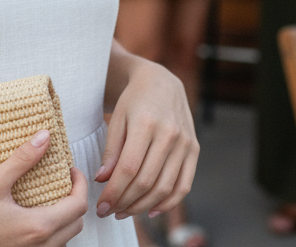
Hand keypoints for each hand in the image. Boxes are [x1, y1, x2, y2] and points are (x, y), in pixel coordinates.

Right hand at [0, 130, 87, 246]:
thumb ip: (22, 159)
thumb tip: (44, 137)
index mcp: (38, 226)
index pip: (78, 205)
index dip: (80, 184)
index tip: (71, 170)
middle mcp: (40, 246)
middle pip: (76, 224)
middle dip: (75, 200)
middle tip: (63, 181)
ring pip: (64, 239)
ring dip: (64, 218)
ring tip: (50, 198)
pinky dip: (51, 232)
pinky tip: (33, 218)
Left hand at [95, 61, 198, 220]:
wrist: (161, 83)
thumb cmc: (134, 101)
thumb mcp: (117, 118)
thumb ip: (111, 150)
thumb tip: (103, 180)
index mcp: (146, 123)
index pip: (129, 168)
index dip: (114, 192)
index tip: (101, 206)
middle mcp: (170, 134)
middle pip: (147, 181)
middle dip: (125, 202)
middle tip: (110, 212)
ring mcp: (185, 143)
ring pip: (165, 188)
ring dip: (143, 206)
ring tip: (125, 211)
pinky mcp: (194, 150)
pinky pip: (184, 185)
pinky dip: (168, 203)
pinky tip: (151, 210)